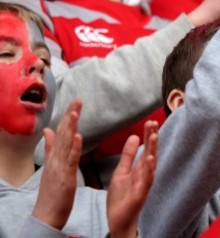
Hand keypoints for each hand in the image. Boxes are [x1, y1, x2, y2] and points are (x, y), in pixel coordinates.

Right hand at [31, 100, 82, 230]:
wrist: (46, 214)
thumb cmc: (52, 191)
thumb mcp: (51, 166)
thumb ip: (51, 147)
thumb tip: (47, 130)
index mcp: (55, 156)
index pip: (61, 132)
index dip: (68, 116)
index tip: (76, 102)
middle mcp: (56, 159)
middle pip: (63, 134)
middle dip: (70, 116)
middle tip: (78, 100)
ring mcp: (60, 167)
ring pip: (66, 144)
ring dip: (70, 128)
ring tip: (75, 112)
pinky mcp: (66, 177)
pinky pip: (70, 161)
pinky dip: (74, 148)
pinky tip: (78, 137)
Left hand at [107, 120, 157, 237]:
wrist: (118, 220)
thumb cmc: (121, 197)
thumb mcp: (122, 171)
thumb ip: (129, 155)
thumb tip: (134, 136)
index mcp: (140, 168)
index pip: (146, 147)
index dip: (148, 135)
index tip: (150, 121)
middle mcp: (145, 174)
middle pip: (151, 152)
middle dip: (152, 138)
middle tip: (153, 122)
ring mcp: (144, 183)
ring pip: (151, 164)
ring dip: (153, 150)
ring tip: (153, 136)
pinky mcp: (141, 194)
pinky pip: (146, 180)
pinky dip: (149, 170)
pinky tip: (150, 160)